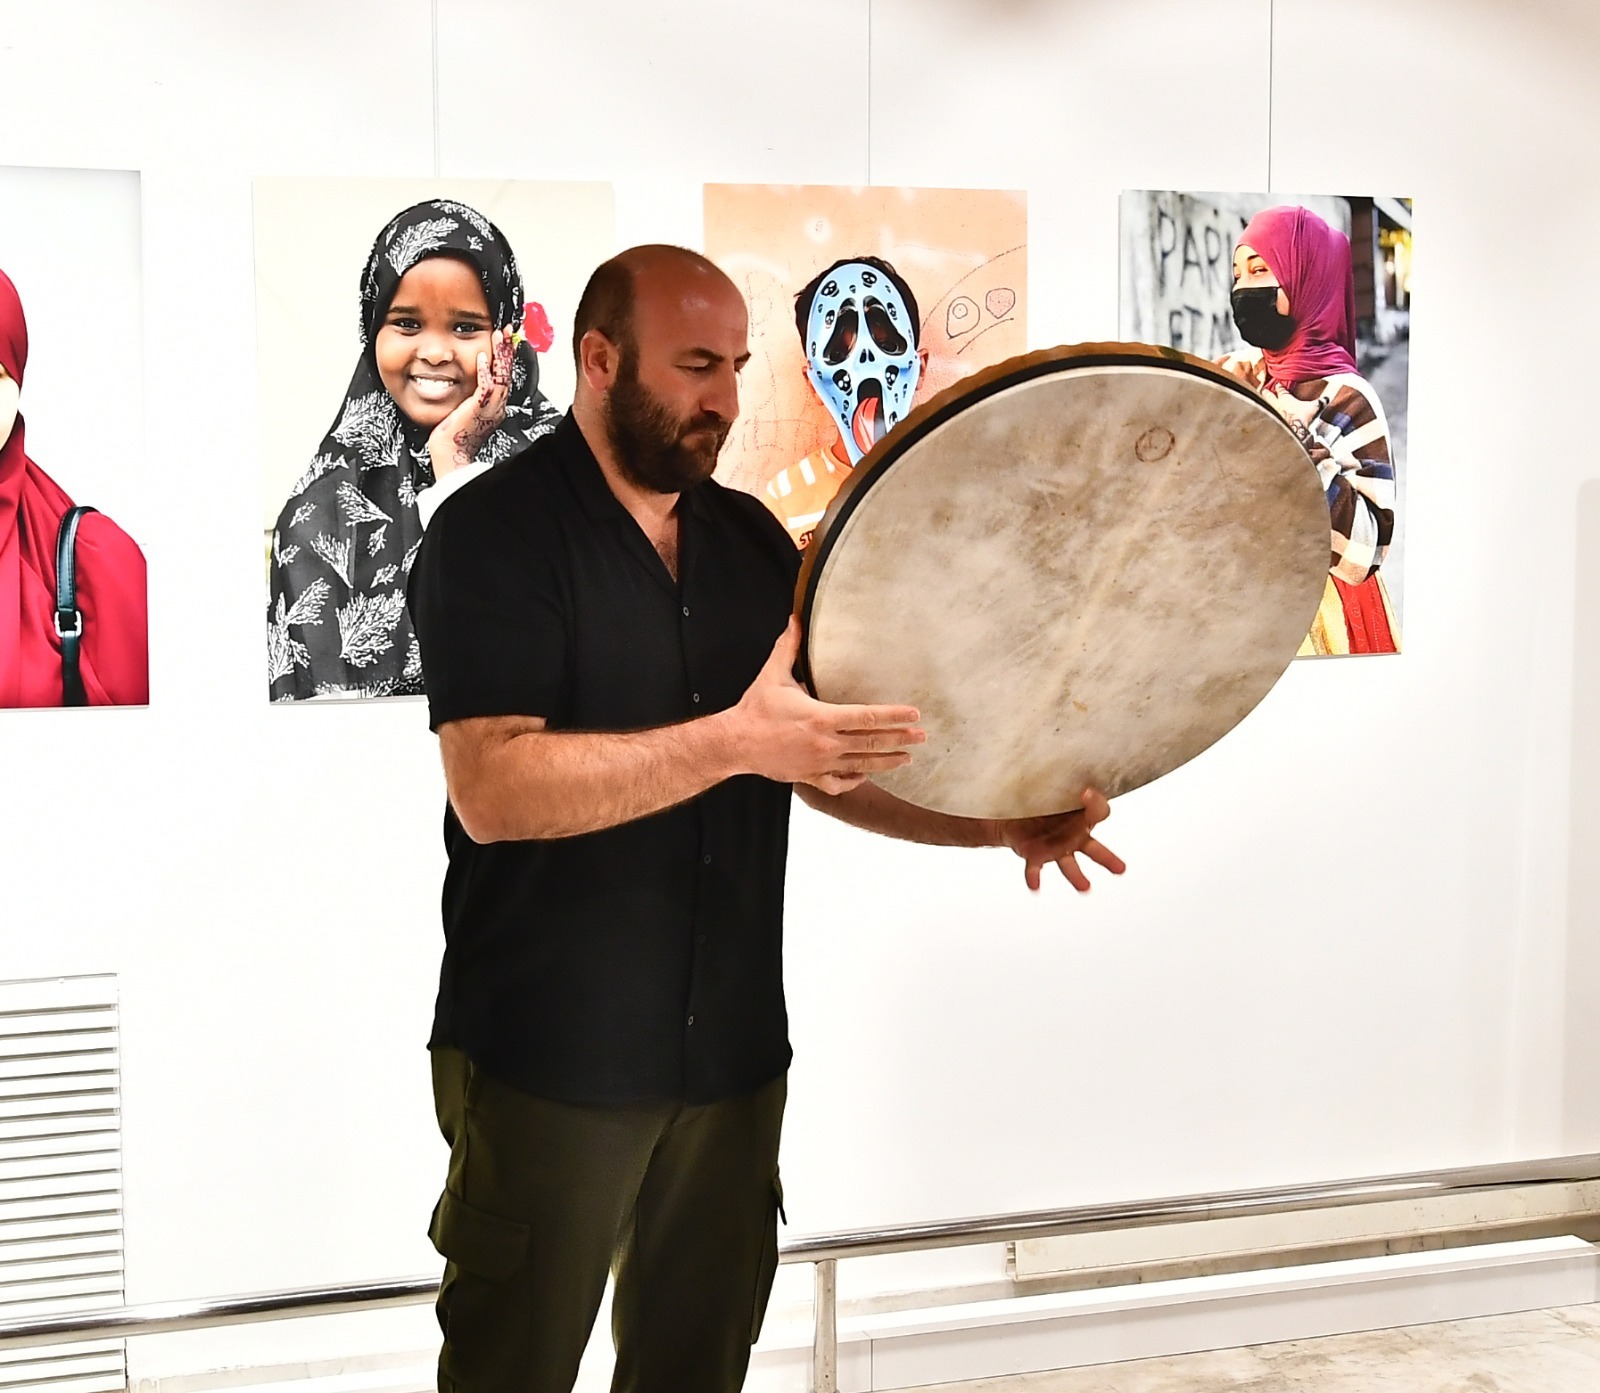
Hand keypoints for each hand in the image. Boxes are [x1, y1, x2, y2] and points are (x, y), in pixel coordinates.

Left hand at [428, 327, 514, 479]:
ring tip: (500, 337)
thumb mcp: (465, 409)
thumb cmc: (454, 435)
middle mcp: (497, 406)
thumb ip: (471, 395)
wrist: (450, 453)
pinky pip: (486, 387)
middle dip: (508, 350)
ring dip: (500, 355)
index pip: (504, 376)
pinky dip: (486, 371)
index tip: (506, 340)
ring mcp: (490, 408)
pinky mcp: (479, 409)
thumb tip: (468, 382)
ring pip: (501, 376)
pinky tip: (483, 357)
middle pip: (507, 373)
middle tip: (509, 331)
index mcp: (495, 406)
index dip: (506, 357)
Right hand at [725, 617, 923, 794]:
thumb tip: (795, 619)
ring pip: (861, 765)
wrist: (735, 743)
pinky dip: (854, 781)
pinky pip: (838, 783)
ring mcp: (820, 763)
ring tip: (907, 759)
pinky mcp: (809, 777)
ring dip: (886, 762)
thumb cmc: (755, 709)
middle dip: (900, 739)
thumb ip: (788, 647)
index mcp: (823, 717)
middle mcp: (826, 743)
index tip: (914, 715)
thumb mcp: (773, 675)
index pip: (868, 716)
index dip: (894, 716)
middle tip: (922, 737)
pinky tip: (865, 775)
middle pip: (872, 742)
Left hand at [994, 787, 1125, 892]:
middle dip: (1108, 859)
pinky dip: (1035, 877)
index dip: (1094, 803)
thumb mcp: (1050, 783)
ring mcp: (1057, 849)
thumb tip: (1060, 756)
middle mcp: (1074, 836)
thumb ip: (1059, 777)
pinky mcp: (1036, 856)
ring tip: (1086, 887)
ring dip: (1078, 877)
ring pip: (1070, 866)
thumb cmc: (1040, 796)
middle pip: (1096, 849)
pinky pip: (1036, 869)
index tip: (1085, 791)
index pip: (1098, 812)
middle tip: (1121, 869)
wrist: (1012, 812)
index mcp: (1082, 817)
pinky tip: (1035, 886)